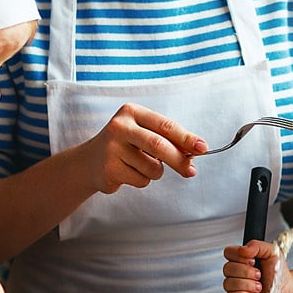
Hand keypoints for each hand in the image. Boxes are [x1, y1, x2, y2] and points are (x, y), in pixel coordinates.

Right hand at [77, 103, 202, 194]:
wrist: (89, 162)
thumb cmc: (125, 146)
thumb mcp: (144, 134)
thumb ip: (167, 140)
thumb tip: (195, 152)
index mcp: (132, 112)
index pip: (165, 125)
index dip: (186, 137)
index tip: (203, 148)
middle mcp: (120, 127)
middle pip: (159, 145)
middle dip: (179, 160)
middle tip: (191, 171)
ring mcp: (112, 148)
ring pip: (153, 168)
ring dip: (155, 172)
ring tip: (139, 166)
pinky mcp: (109, 169)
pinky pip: (141, 180)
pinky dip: (142, 180)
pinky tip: (127, 172)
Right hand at [222, 240, 290, 292]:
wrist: (286, 292)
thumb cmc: (278, 273)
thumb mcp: (272, 252)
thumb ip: (257, 246)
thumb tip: (242, 249)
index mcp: (242, 259)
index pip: (228, 252)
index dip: (239, 256)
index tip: (253, 260)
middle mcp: (236, 272)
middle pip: (227, 268)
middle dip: (247, 272)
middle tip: (259, 275)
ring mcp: (234, 287)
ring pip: (229, 283)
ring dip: (248, 285)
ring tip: (259, 286)